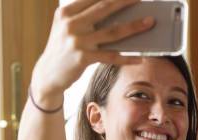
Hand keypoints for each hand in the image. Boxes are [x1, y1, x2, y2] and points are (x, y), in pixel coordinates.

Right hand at [31, 0, 153, 106]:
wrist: (48, 74)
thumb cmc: (63, 48)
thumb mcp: (66, 27)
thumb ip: (83, 16)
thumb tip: (114, 8)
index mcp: (66, 12)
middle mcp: (71, 23)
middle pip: (104, 8)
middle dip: (126, 1)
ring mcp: (77, 41)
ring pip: (112, 32)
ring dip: (134, 26)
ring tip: (149, 22)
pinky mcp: (83, 58)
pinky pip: (110, 56)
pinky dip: (127, 57)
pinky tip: (139, 57)